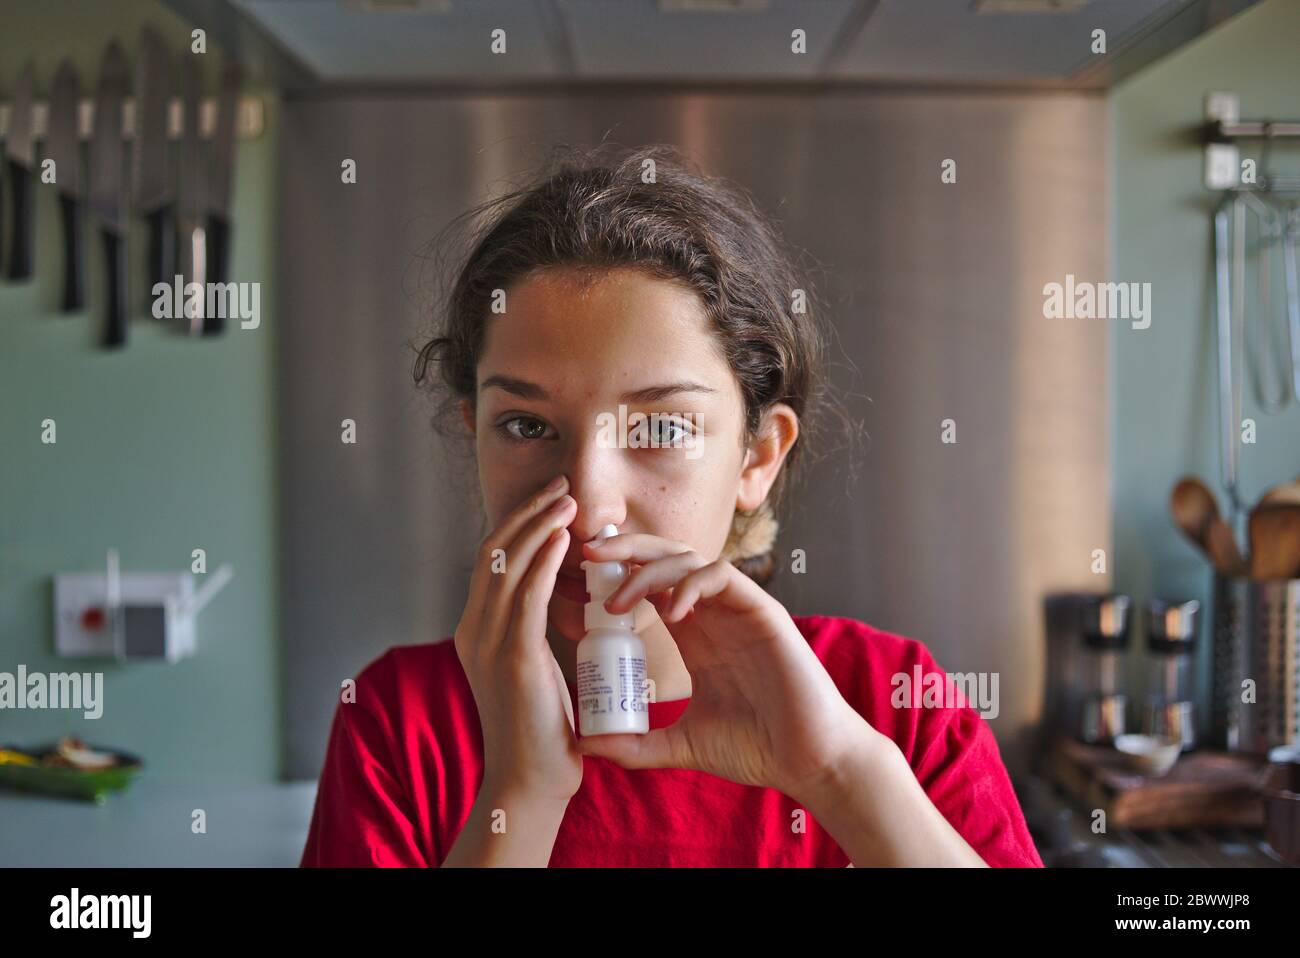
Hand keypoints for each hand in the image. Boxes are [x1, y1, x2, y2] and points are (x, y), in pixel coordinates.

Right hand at [453, 474, 582, 805]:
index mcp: (475, 632)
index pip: (492, 563)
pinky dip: (544, 558)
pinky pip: (527, 593)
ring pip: (508, 564)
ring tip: (567, 499)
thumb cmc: (543, 732)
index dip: (519, 527)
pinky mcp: (513, 655)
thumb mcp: (532, 671)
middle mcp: (473, 630)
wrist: (531, 783)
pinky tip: (564, 536)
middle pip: (494, 552)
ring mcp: (488, 642)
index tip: (550, 503)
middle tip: (560, 486)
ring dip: (539, 525)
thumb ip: (533, 636)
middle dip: (527, 513)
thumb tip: (560, 604)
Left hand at [575, 532, 875, 799]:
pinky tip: (671, 614)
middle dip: (624, 549)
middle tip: (586, 555)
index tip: (577, 587)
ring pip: (688, 558)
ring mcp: (737, 609)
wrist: (807, 761)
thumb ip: (636, 743)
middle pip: (664, 557)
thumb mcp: (679, 745)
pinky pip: (721, 576)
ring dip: (647, 571)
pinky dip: (691, 585)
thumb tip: (586, 746)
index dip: (613, 578)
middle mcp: (713, 613)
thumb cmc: (754, 747)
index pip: (649, 585)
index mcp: (693, 634)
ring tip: (618, 603)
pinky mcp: (762, 611)